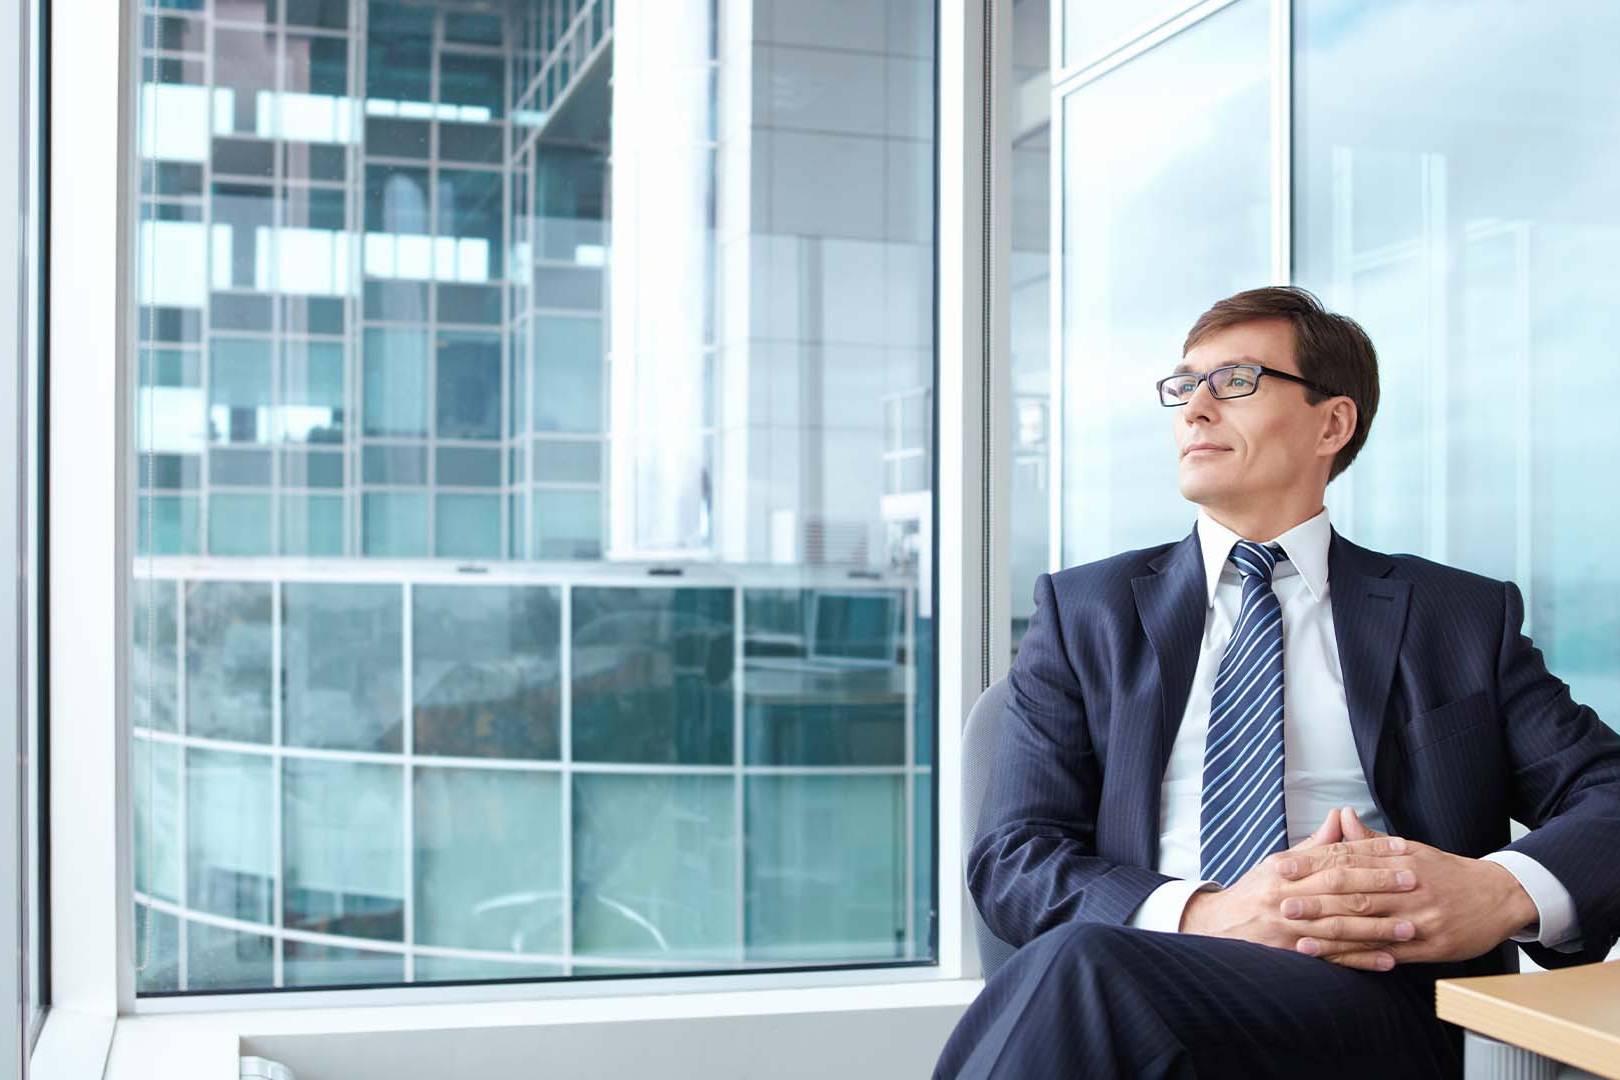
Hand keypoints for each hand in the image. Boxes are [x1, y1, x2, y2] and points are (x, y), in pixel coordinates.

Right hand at [1179, 811, 1417, 970]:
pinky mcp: (1292, 954)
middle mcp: (1287, 896)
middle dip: (1379, 885)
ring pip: (1340, 925)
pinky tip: (1387, 961)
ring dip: (1377, 928)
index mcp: (1286, 868)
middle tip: (1414, 882)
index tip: (1402, 848)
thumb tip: (1340, 815)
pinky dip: (1360, 960)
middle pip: (1340, 888)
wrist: (1218, 927)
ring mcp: (1289, 927)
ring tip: (1409, 927)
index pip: (1334, 855)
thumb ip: (1315, 845)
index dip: (1369, 850)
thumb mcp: (1278, 863)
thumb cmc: (1254, 892)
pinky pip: (1332, 958)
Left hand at [1279, 838, 1538, 968]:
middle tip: (1281, 903)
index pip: (1348, 859)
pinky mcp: (1430, 946)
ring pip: (1369, 925)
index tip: (1282, 867)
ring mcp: (1419, 918)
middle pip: (1355, 893)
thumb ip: (1371, 840)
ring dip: (1330, 932)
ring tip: (1298, 937)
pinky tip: (1335, 959)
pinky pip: (1388, 952)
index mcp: (1400, 858)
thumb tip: (1342, 815)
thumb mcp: (1411, 849)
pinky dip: (1360, 956)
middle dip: (1315, 899)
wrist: (1499, 896)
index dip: (1313, 864)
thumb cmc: (1445, 872)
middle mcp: (1408, 887)